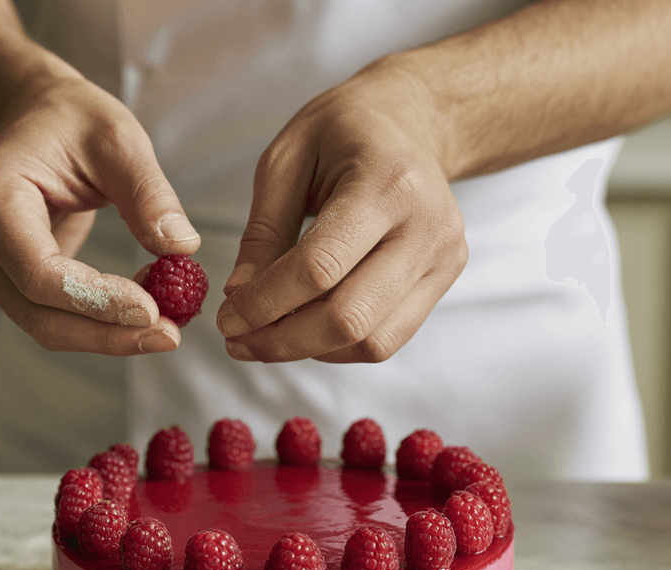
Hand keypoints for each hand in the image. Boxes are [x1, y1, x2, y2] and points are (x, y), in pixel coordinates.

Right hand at [0, 72, 200, 355]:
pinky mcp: (9, 279)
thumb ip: (149, 194)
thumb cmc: (71, 119)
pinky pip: (53, 315)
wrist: (36, 117)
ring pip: (45, 324)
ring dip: (107, 335)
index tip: (153, 310)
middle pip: (38, 313)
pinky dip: (100, 322)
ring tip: (165, 327)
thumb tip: (181, 247)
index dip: (95, 301)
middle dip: (107, 333)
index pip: (39, 273)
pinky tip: (145, 313)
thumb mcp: (119, 139)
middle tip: (170, 335)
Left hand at [216, 58, 466, 362]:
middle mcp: (426, 225)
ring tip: (265, 338)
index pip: (320, 268)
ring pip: (372, 341)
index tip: (226, 318)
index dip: (265, 304)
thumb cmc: (343, 131)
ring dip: (309, 351)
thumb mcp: (285, 159)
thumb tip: (239, 299)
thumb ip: (263, 232)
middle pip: (350, 317)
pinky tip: (304, 329)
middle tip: (237, 341)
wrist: (413, 119)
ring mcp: (443, 256)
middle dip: (283, 340)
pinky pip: (387, 338)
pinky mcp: (444, 278)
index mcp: (387, 182)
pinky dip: (338, 347)